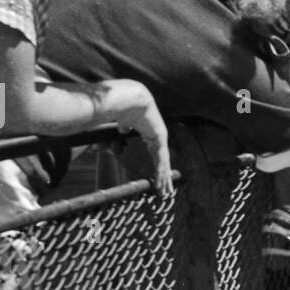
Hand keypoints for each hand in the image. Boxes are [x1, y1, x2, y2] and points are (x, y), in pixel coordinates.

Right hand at [109, 82, 173, 196]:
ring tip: (166, 192)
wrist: (130, 97)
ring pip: (163, 163)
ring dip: (164, 178)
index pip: (155, 154)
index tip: (157, 177)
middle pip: (162, 161)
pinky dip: (160, 171)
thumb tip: (123, 129)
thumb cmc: (124, 106)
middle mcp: (158, 136)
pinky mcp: (160, 138)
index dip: (157, 166)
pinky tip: (162, 181)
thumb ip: (124, 127)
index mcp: (150, 132)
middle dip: (163, 176)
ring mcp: (161, 137)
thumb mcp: (123, 121)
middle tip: (166, 190)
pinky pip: (160, 159)